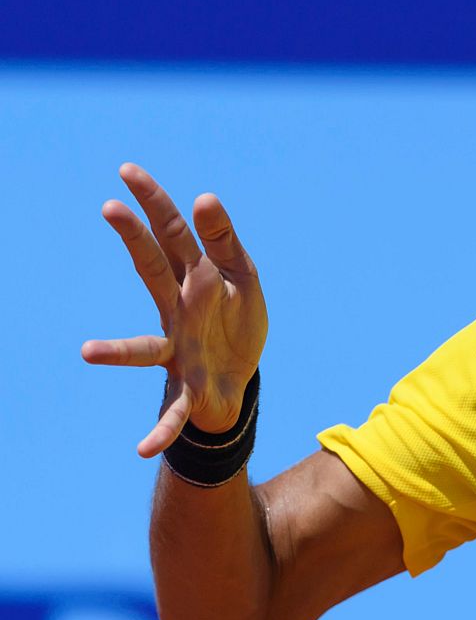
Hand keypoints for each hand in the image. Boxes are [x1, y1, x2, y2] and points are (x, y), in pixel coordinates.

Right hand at [82, 163, 267, 457]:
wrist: (238, 381)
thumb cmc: (234, 322)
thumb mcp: (242, 278)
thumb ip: (225, 242)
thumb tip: (204, 197)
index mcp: (194, 280)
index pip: (172, 235)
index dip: (154, 203)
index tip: (127, 170)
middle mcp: (176, 312)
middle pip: (152, 272)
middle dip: (134, 239)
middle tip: (110, 206)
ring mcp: (178, 352)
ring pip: (143, 351)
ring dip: (117, 354)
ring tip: (89, 353)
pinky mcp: (188, 390)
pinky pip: (171, 414)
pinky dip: (159, 431)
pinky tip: (142, 449)